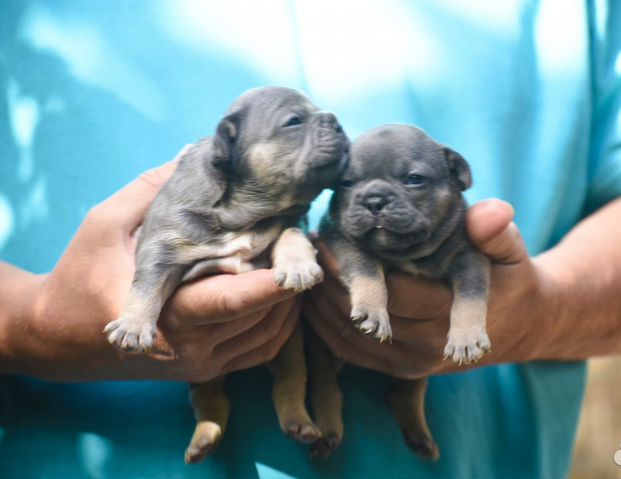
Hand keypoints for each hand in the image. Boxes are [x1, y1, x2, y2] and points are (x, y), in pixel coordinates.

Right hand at [1, 148, 298, 381]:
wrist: (58, 337)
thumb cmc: (81, 275)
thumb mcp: (106, 224)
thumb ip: (151, 191)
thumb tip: (194, 152)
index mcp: (168, 315)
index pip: (233, 302)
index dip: (274, 285)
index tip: (304, 263)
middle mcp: (192, 347)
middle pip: (263, 315)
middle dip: (290, 279)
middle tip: (302, 240)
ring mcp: (204, 364)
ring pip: (272, 333)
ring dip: (290, 299)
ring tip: (293, 257)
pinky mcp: (211, 369)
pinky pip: (264, 349)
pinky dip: (282, 322)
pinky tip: (280, 290)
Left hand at [304, 199, 554, 378]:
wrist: (517, 325)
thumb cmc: (508, 276)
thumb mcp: (509, 249)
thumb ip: (496, 231)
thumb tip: (493, 212)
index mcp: (452, 309)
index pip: (394, 293)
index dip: (355, 268)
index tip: (323, 239)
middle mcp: (428, 344)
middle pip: (361, 317)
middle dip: (329, 282)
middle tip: (304, 248)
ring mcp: (411, 362)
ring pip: (348, 336)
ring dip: (321, 304)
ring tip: (304, 268)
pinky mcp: (398, 370)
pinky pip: (349, 354)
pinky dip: (326, 327)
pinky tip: (314, 298)